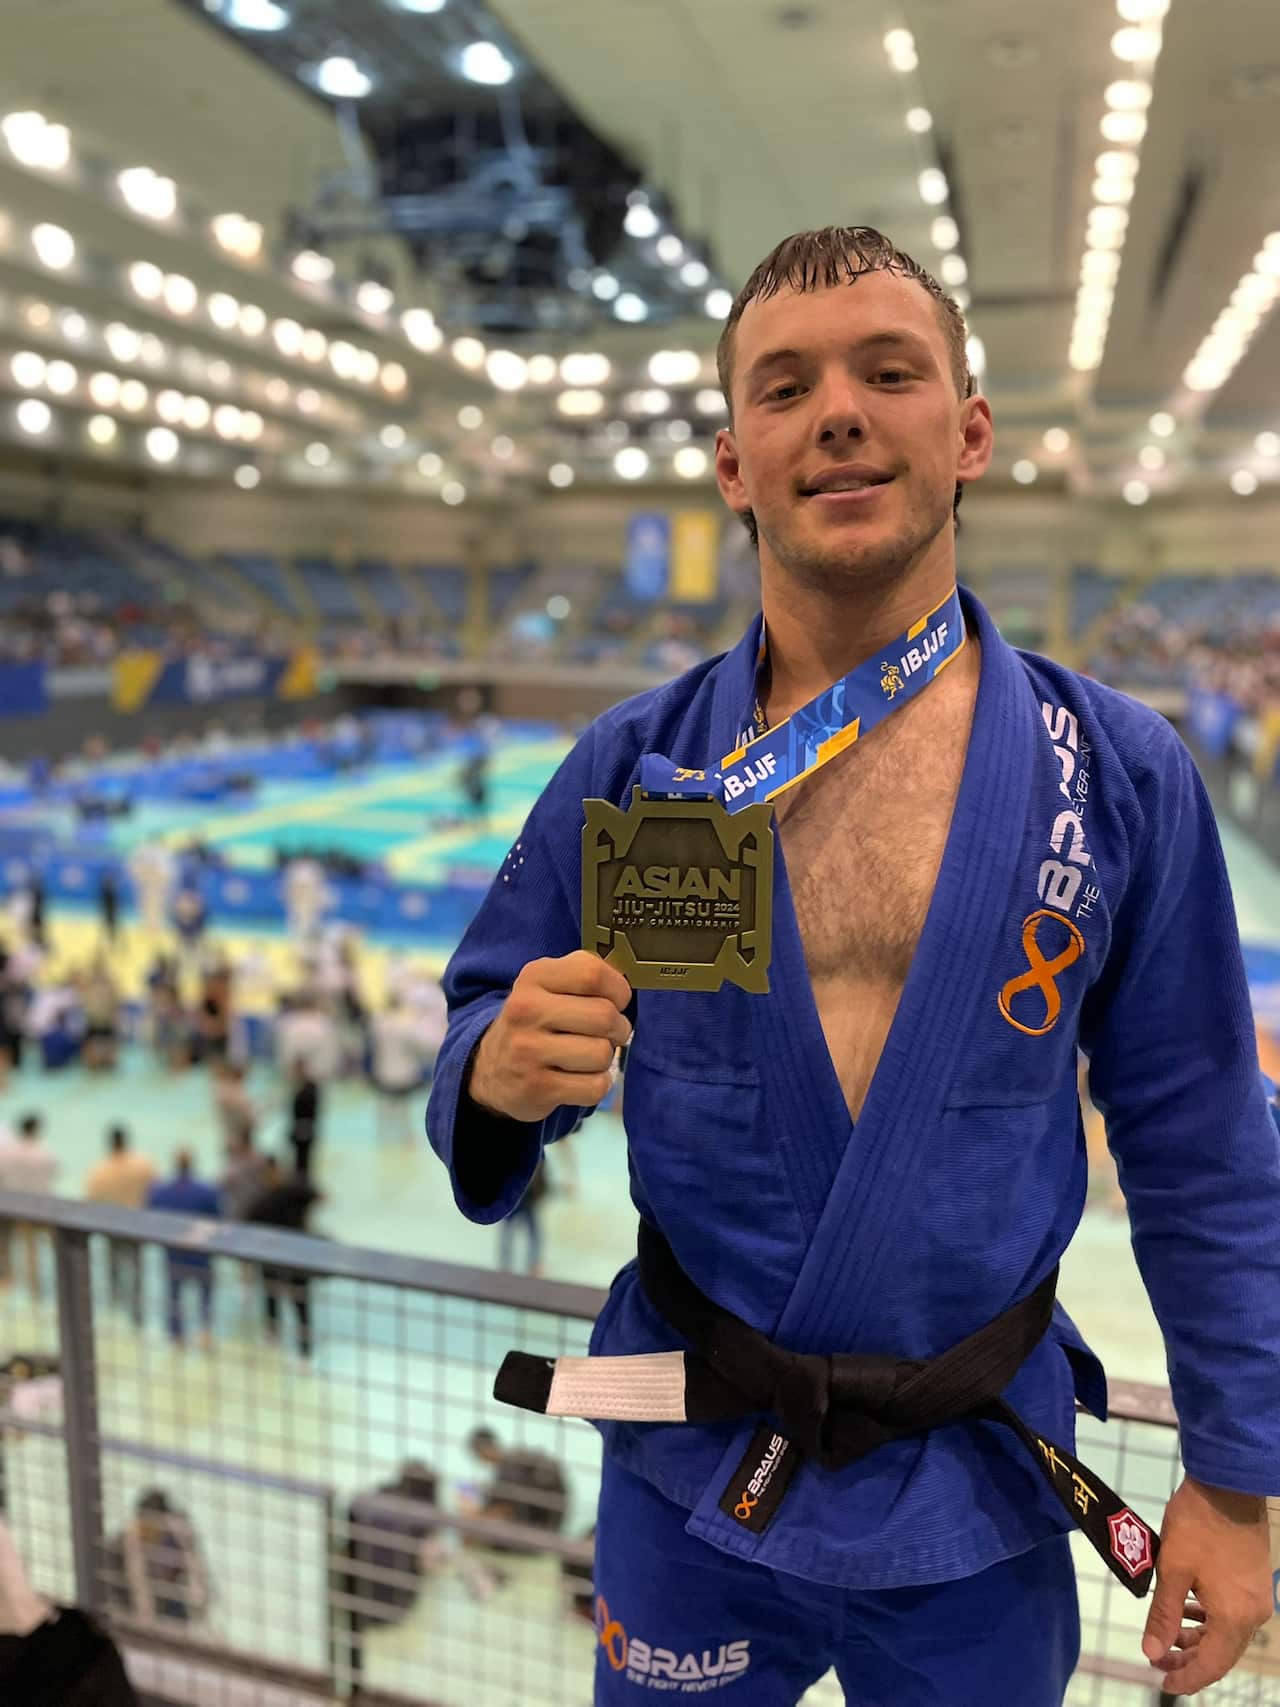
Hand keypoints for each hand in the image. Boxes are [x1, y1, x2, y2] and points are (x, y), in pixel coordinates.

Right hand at [468, 952, 631, 1123]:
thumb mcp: (549, 985)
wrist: (491, 1069)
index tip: (616, 1001)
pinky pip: (595, 1086)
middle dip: (618, 1029)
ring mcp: (528, 1050)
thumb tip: (627, 984)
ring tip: (587, 1057)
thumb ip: (587, 974)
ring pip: (602, 1054)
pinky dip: (596, 1084)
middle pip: (604, 1016)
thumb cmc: (537, 1021)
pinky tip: (579, 1078)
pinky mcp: (536, 1087)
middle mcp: (526, 1009)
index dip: (618, 990)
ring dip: (605, 1059)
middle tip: (607, 1034)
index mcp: (534, 976)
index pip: (592, 974)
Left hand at [1141, 1476, 1272, 1693]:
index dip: (1187, 1678)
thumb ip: (1164, 1614)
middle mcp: (1253, 1613)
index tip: (1163, 1683)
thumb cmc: (1197, 1525)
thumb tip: (1150, 1651)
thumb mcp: (1172, 1570)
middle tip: (1158, 1659)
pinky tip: (1189, 1609)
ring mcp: (1257, 1595)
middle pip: (1222, 1652)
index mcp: (1234, 1617)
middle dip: (1190, 1660)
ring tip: (1168, 1636)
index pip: (1212, 1664)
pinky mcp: (1255, 1578)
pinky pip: (1233, 1613)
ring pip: (1228, 1632)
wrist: (1227, 1483)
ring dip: (1199, 1638)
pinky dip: (1210, 1618)